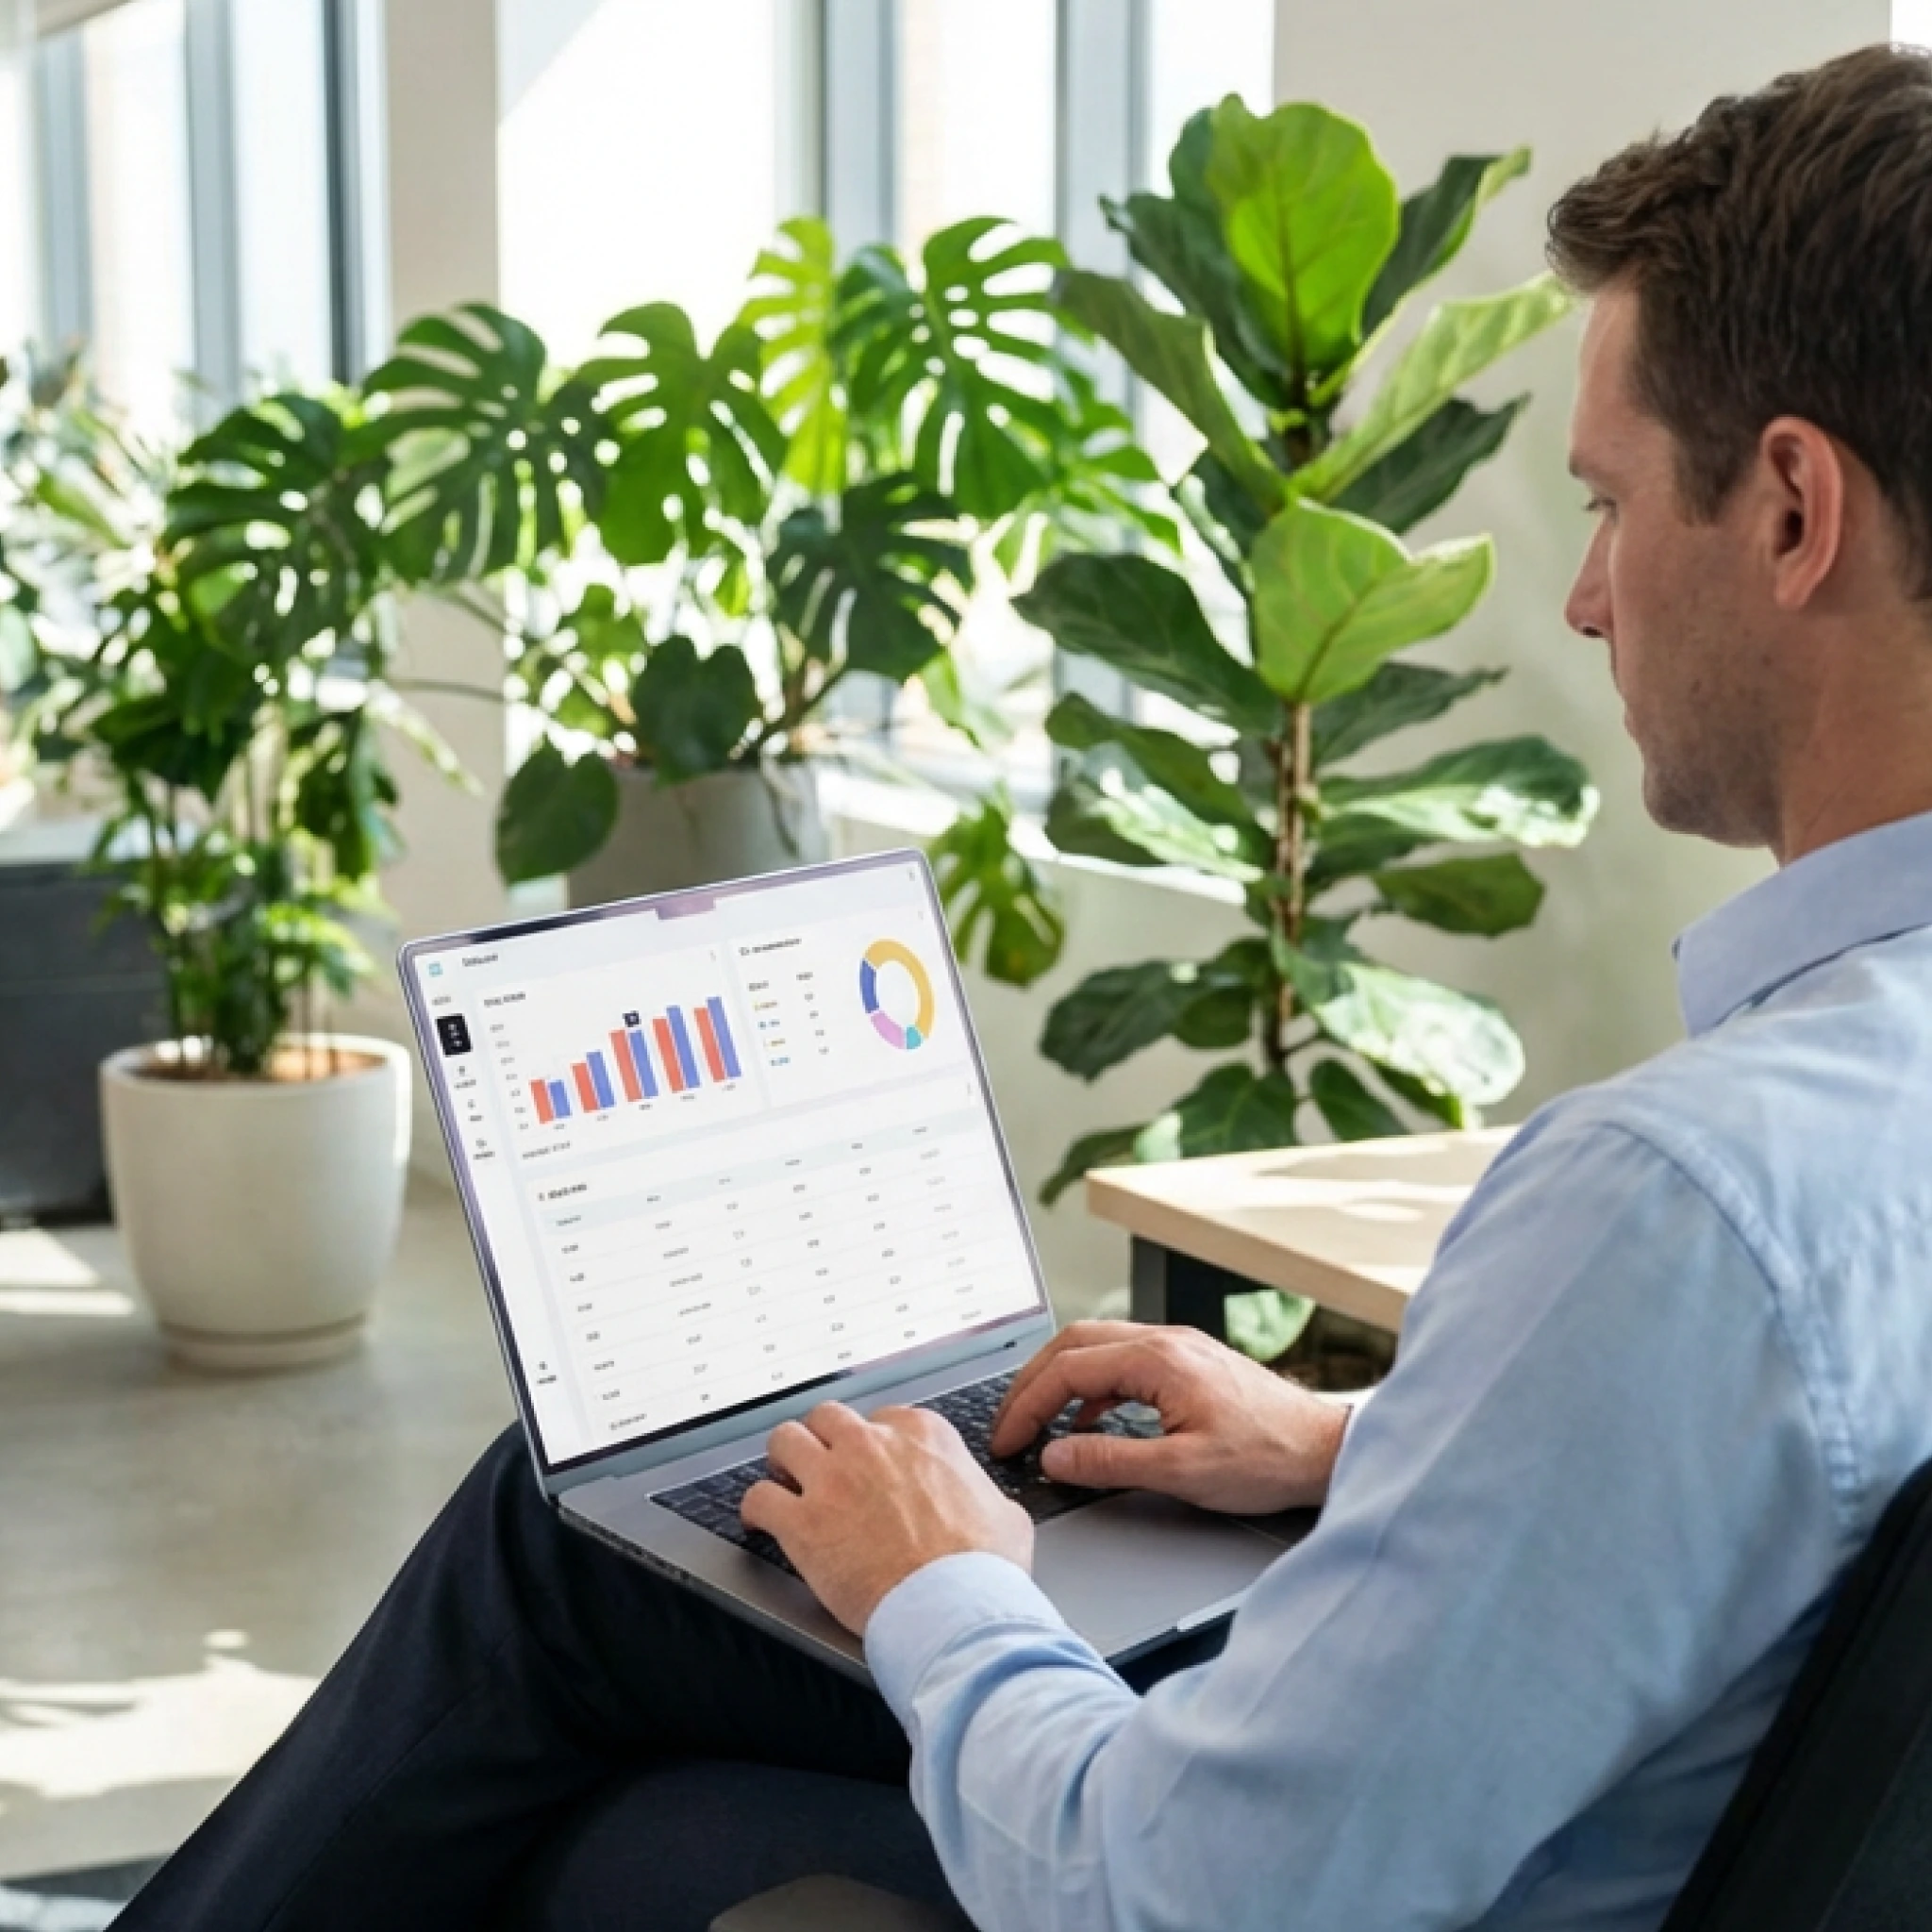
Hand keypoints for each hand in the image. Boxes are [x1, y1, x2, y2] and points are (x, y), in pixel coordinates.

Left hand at [741, 1400, 1033, 1635]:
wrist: (954, 1608)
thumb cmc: (983, 1569)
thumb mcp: (1004, 1513)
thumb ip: (982, 1493)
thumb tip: (985, 1503)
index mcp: (923, 1436)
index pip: (884, 1417)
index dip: (875, 1444)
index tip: (871, 1464)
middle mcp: (873, 1446)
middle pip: (827, 1418)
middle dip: (823, 1440)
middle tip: (822, 1466)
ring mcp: (833, 1480)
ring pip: (785, 1440)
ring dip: (783, 1461)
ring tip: (785, 1481)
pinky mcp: (803, 1524)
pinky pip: (759, 1497)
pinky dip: (755, 1509)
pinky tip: (758, 1521)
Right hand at [989, 1320, 1348, 1515]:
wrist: (1327, 1451)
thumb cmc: (1268, 1458)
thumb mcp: (1181, 1471)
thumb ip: (1109, 1461)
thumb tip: (1054, 1456)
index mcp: (1158, 1358)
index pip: (1067, 1368)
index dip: (1027, 1405)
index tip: (1006, 1440)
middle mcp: (1165, 1340)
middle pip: (1074, 1344)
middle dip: (1033, 1383)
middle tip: (1009, 1425)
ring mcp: (1179, 1348)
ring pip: (1097, 1348)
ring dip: (1061, 1381)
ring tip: (1038, 1422)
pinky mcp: (1190, 1364)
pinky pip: (1123, 1362)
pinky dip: (1093, 1387)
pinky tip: (1090, 1421)